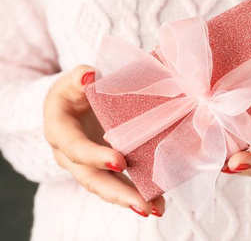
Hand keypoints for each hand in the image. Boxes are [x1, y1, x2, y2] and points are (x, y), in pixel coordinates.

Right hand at [44, 65, 164, 216]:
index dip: (94, 156)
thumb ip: (80, 77)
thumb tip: (89, 77)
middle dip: (118, 193)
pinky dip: (136, 193)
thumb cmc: (72, 93)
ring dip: (131, 199)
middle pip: (91, 179)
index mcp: (60, 131)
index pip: (75, 147)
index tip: (120, 162)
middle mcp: (70, 155)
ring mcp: (86, 166)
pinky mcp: (102, 169)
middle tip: (144, 205)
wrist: (68, 107)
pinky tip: (156, 201)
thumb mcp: (71, 82)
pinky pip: (117, 183)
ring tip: (156, 208)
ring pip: (106, 187)